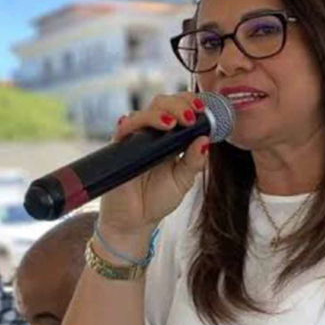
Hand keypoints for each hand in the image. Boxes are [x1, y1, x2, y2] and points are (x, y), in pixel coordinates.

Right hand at [99, 93, 210, 239]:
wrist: (134, 221)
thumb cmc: (157, 200)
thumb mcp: (183, 181)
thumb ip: (194, 162)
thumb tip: (205, 140)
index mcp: (170, 138)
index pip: (180, 108)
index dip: (191, 102)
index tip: (204, 108)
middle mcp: (152, 133)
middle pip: (163, 103)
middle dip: (179, 103)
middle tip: (192, 115)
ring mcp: (135, 138)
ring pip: (145, 111)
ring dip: (161, 112)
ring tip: (176, 123)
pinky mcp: (119, 146)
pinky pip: (125, 127)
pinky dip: (136, 122)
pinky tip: (150, 127)